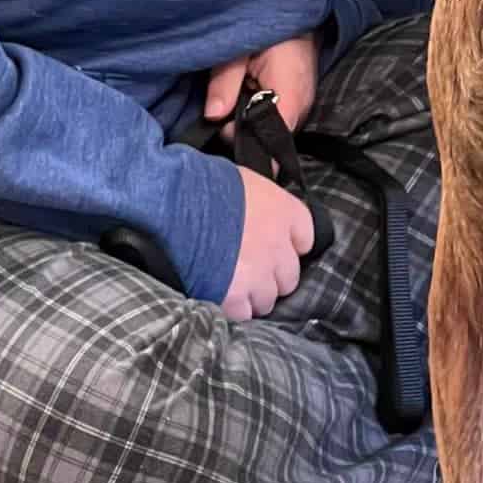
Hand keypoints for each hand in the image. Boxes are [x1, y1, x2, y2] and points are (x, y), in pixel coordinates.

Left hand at [204, 32, 319, 135]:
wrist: (296, 13)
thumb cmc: (270, 27)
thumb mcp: (239, 48)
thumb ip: (225, 81)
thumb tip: (212, 115)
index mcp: (290, 96)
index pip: (271, 142)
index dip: (243, 139)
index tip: (221, 125)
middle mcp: (302, 108)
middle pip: (268, 139)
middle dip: (242, 126)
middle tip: (228, 98)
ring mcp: (304, 106)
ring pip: (271, 129)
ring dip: (251, 117)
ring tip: (241, 89)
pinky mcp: (300, 102)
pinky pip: (277, 118)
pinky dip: (260, 109)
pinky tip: (252, 90)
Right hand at [221, 165, 313, 319]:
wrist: (178, 206)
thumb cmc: (207, 184)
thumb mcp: (245, 176)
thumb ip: (264, 186)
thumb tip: (275, 168)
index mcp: (285, 213)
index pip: (305, 238)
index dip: (289, 244)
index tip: (275, 245)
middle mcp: (279, 248)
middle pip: (289, 276)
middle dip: (271, 275)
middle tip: (251, 268)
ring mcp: (259, 276)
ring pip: (267, 299)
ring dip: (254, 295)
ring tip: (232, 283)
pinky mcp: (235, 298)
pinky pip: (244, 314)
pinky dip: (234, 309)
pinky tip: (220, 295)